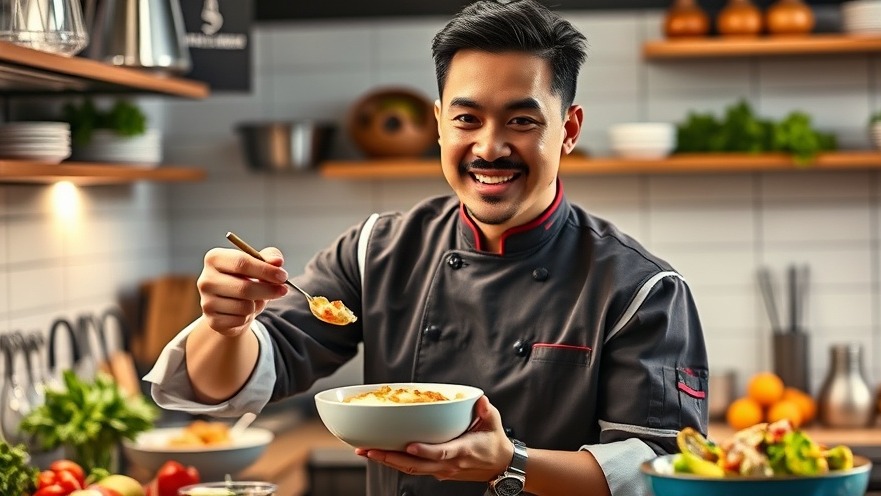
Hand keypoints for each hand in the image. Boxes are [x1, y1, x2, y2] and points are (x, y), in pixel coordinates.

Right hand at [197, 246, 288, 336]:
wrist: (232, 305)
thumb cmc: (246, 278)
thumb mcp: (258, 263)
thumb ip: (269, 257)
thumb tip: (277, 261)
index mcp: (214, 258)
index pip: (241, 262)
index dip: (265, 270)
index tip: (283, 276)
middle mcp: (206, 279)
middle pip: (244, 287)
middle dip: (268, 290)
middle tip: (283, 290)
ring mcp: (206, 301)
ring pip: (244, 306)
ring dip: (257, 304)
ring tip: (254, 300)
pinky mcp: (212, 320)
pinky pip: (240, 320)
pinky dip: (249, 317)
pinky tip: (244, 311)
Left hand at [354, 396, 512, 481]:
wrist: (499, 466)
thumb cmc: (493, 442)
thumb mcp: (493, 423)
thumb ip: (485, 411)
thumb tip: (479, 400)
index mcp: (462, 451)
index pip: (441, 453)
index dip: (425, 451)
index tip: (409, 446)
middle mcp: (448, 464)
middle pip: (416, 465)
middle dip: (391, 458)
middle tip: (369, 450)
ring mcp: (441, 471)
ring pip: (410, 469)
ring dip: (387, 461)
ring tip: (365, 451)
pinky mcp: (436, 472)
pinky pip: (413, 469)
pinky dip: (395, 463)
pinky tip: (380, 454)